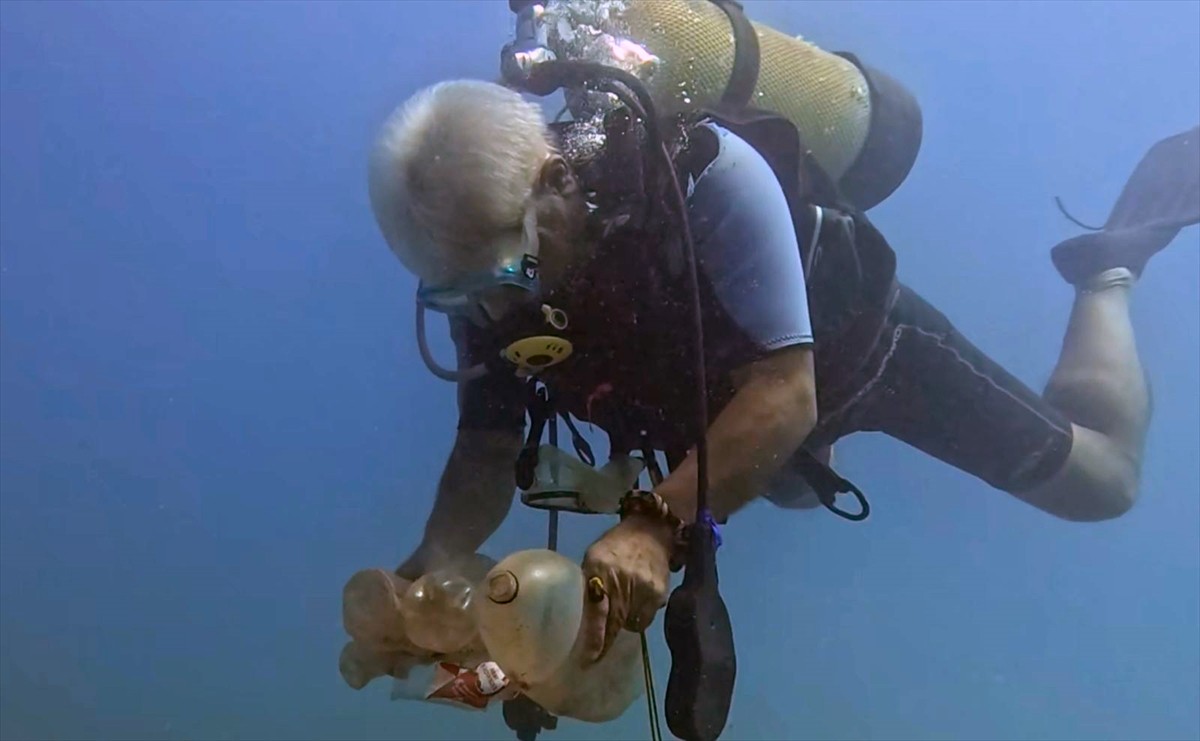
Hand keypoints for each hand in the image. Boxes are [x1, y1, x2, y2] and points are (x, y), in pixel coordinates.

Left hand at [580, 513, 674, 662]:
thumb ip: (588, 584)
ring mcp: (645, 588)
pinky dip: (639, 615)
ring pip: (631, 624)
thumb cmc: (616, 546)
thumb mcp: (594, 557)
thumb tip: (580, 617)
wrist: (651, 530)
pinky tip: (637, 599)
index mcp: (601, 568)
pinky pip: (646, 619)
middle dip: (605, 639)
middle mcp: (624, 579)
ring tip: (622, 606)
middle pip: (614, 622)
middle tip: (596, 654)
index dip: (595, 638)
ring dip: (624, 621)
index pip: (597, 610)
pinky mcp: (660, 594)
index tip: (588, 658)